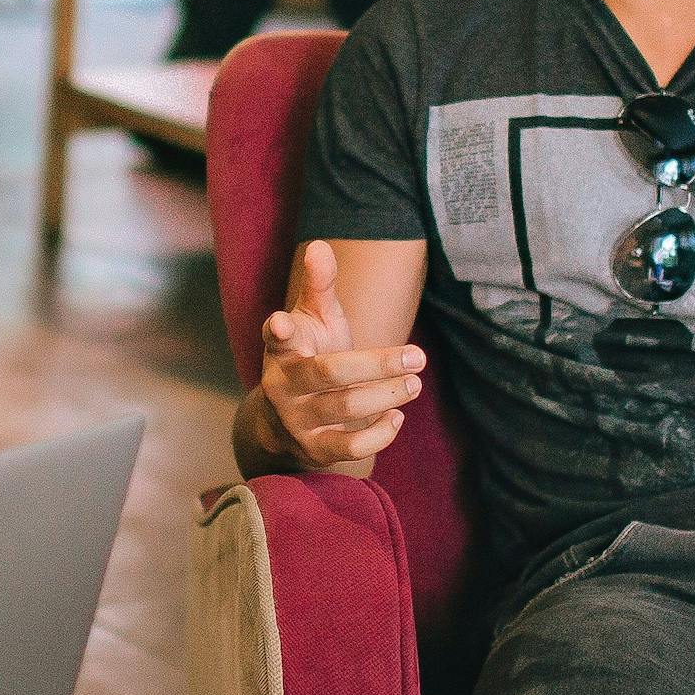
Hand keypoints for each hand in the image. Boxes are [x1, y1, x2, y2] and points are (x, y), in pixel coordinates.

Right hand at [258, 239, 425, 473]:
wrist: (288, 417)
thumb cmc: (310, 353)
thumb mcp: (313, 318)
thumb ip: (319, 285)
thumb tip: (320, 245)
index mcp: (281, 348)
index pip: (276, 336)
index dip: (278, 330)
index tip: (282, 322)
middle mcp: (282, 385)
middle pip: (329, 373)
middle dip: (377, 364)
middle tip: (418, 356)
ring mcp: (296, 419)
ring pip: (345, 408)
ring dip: (386, 395)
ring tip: (415, 382)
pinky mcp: (314, 449)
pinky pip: (350, 447)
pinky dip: (379, 434)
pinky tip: (397, 415)